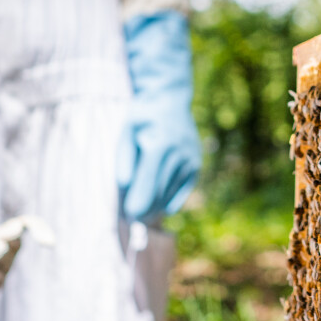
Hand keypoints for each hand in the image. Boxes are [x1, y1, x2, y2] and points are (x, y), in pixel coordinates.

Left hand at [119, 10, 200, 220]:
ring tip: (141, 214)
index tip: (128, 216)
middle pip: (159, 192)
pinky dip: (169, 202)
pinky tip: (157, 206)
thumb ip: (124, 159)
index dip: (137, 202)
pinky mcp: (196, 166)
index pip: (147, 183)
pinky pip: (181, 192)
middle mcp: (179, 155)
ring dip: (155, 207)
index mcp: (160, 145)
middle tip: (131, 221)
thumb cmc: (142, 117)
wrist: (170, 100)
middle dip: (144, 209)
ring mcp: (191, 161)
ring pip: (170, 194)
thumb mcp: (126, 132)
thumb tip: (125, 186)